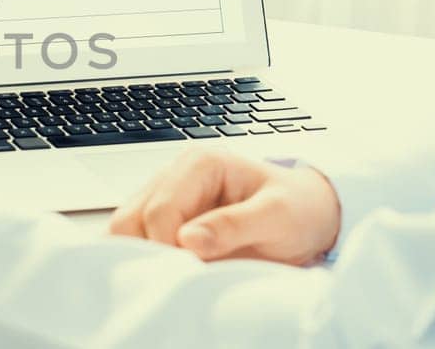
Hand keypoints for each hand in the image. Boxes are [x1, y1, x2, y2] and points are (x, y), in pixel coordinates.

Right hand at [108, 149, 340, 263]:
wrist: (309, 215)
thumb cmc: (297, 209)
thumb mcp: (278, 216)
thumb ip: (235, 226)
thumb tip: (188, 239)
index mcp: (199, 163)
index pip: (159, 210)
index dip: (172, 247)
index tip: (197, 269)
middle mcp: (174, 175)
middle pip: (130, 220)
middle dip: (153, 252)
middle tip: (190, 272)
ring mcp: (164, 197)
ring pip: (125, 232)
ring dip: (147, 257)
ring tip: (187, 270)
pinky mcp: (162, 220)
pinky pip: (135, 243)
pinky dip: (148, 260)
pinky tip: (176, 268)